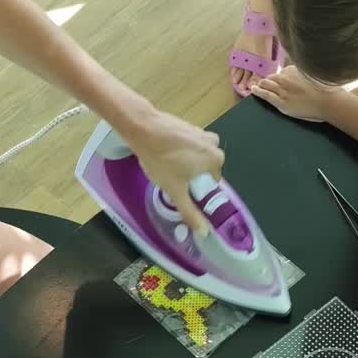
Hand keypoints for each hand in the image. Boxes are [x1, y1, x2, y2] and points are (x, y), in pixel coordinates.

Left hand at [127, 109, 225, 233]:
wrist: (142, 127)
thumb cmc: (160, 159)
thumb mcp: (175, 190)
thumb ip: (190, 212)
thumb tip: (204, 231)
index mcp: (216, 160)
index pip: (210, 184)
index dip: (195, 189)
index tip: (180, 188)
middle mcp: (214, 145)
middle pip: (203, 170)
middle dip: (189, 176)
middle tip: (172, 177)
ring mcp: (202, 133)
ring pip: (195, 158)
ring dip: (184, 163)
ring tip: (166, 165)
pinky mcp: (189, 126)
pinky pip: (188, 146)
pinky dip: (179, 151)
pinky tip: (165, 153)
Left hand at [251, 66, 336, 122]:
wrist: (328, 102)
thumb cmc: (326, 91)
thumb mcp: (315, 75)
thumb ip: (305, 73)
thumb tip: (301, 74)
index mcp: (295, 70)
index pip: (283, 72)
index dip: (280, 77)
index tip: (280, 80)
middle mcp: (287, 78)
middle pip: (272, 77)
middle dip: (268, 80)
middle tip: (265, 84)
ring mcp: (283, 90)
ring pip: (266, 84)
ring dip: (261, 84)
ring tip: (257, 87)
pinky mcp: (281, 102)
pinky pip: (266, 95)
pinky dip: (257, 92)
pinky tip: (253, 90)